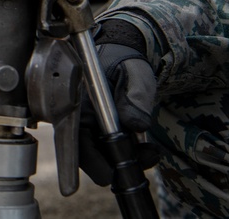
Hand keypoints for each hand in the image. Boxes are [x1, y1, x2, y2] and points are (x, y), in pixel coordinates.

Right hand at [78, 43, 159, 184]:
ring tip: (151, 153)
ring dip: (128, 160)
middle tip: (146, 158)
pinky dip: (131, 155)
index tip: (109, 175)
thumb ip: (136, 96)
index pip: (76, 141)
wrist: (125, 54)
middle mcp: (80, 119)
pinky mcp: (105, 131)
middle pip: (90, 156)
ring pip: (105, 156)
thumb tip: (135, 124)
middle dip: (117, 164)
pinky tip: (147, 149)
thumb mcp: (135, 74)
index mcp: (77, 104)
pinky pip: (114, 151)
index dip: (92, 161)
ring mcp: (92, 126)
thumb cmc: (124, 60)